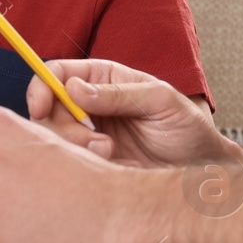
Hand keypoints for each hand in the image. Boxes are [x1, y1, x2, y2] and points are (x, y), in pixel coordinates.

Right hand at [25, 58, 238, 168]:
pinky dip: (94, 167)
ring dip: (80, 149)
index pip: (59, 73)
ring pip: (58, 139)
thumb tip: (74, 89)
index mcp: (104, 77)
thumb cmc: (187, 127)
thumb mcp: (161, 101)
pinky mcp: (94, 161)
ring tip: (112, 154)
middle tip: (99, 144)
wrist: (201, 170)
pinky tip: (124, 167)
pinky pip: (75, 163)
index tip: (40, 107)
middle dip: (65, 128)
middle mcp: (91, 104)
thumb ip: (119, 93)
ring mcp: (90, 134)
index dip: (42, 86)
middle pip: (50, 109)